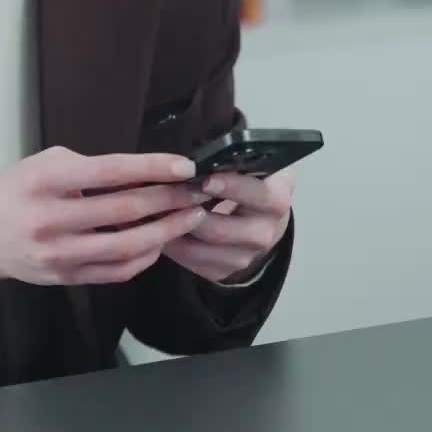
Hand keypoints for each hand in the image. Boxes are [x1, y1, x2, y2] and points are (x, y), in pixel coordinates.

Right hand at [0, 147, 209, 294]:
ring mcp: (59, 254)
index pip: (110, 172)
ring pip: (127, 247)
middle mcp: (51, 219)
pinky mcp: (66, 277)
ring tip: (190, 217)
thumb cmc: (13, 192)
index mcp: (45, 181)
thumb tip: (143, 172)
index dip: (153, 169)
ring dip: (166, 231)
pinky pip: (117, 271)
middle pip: (125, 211)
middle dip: (170, 200)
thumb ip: (88, 167)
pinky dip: (145, 257)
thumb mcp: (43, 164)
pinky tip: (160, 241)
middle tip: (197, 191)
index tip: (185, 166)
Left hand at [162, 170, 293, 283]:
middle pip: (221, 230)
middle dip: (190, 213)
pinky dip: (171, 244)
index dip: (232, 187)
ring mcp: (244, 257)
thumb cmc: (248, 184)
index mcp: (277, 201)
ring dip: (173, 229)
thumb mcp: (252, 169)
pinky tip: (158, 226)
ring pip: (200, 249)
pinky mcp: (223, 271)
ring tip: (154, 210)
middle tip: (165, 197)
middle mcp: (265, 234)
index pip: (258, 196)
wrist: (259, 220)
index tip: (206, 179)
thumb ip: (236, 162)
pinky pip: (190, 261)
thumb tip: (200, 160)